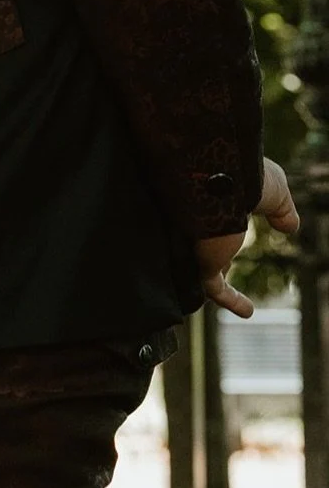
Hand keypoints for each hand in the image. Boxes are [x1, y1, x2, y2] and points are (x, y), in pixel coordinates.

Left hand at [198, 156, 298, 317]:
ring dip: (214, 279)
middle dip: (209, 252)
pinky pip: (213, 287)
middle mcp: (198, 221)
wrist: (220, 177)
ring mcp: (197, 242)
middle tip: (220, 266)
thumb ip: (281, 208)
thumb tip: (290, 226)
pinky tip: (248, 312)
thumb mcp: (273, 190)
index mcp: (211, 198)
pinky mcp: (201, 262)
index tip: (235, 231)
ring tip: (231, 296)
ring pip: (201, 264)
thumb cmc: (246, 176)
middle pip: (201, 241)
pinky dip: (230, 300)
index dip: (224, 225)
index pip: (215, 216)